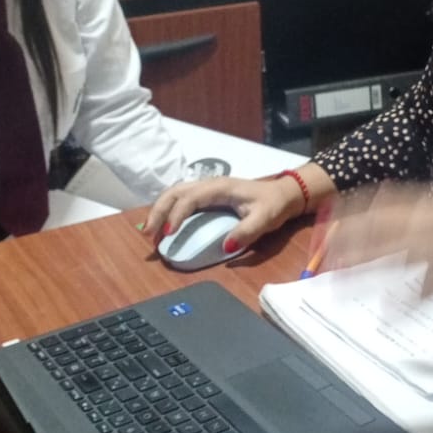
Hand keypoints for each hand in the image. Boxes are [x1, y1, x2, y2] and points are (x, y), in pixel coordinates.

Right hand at [144, 174, 307, 253]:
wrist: (284, 194)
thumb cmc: (274, 205)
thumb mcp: (265, 219)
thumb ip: (246, 232)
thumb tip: (225, 248)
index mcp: (220, 188)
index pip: (190, 198)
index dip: (177, 214)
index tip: (169, 234)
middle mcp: (209, 184)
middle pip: (174, 192)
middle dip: (158, 211)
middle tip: (148, 233)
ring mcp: (207, 189)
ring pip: (175, 193)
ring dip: (160, 210)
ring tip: (151, 232)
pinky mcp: (207, 196)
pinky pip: (182, 199)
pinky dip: (169, 210)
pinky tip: (164, 225)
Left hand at [325, 184, 432, 295]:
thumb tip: (406, 222)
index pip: (385, 204)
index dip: (356, 212)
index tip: (333, 219)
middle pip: (381, 232)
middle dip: (349, 243)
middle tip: (323, 254)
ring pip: (393, 261)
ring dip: (364, 274)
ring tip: (337, 288)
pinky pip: (422, 292)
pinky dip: (404, 306)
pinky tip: (387, 317)